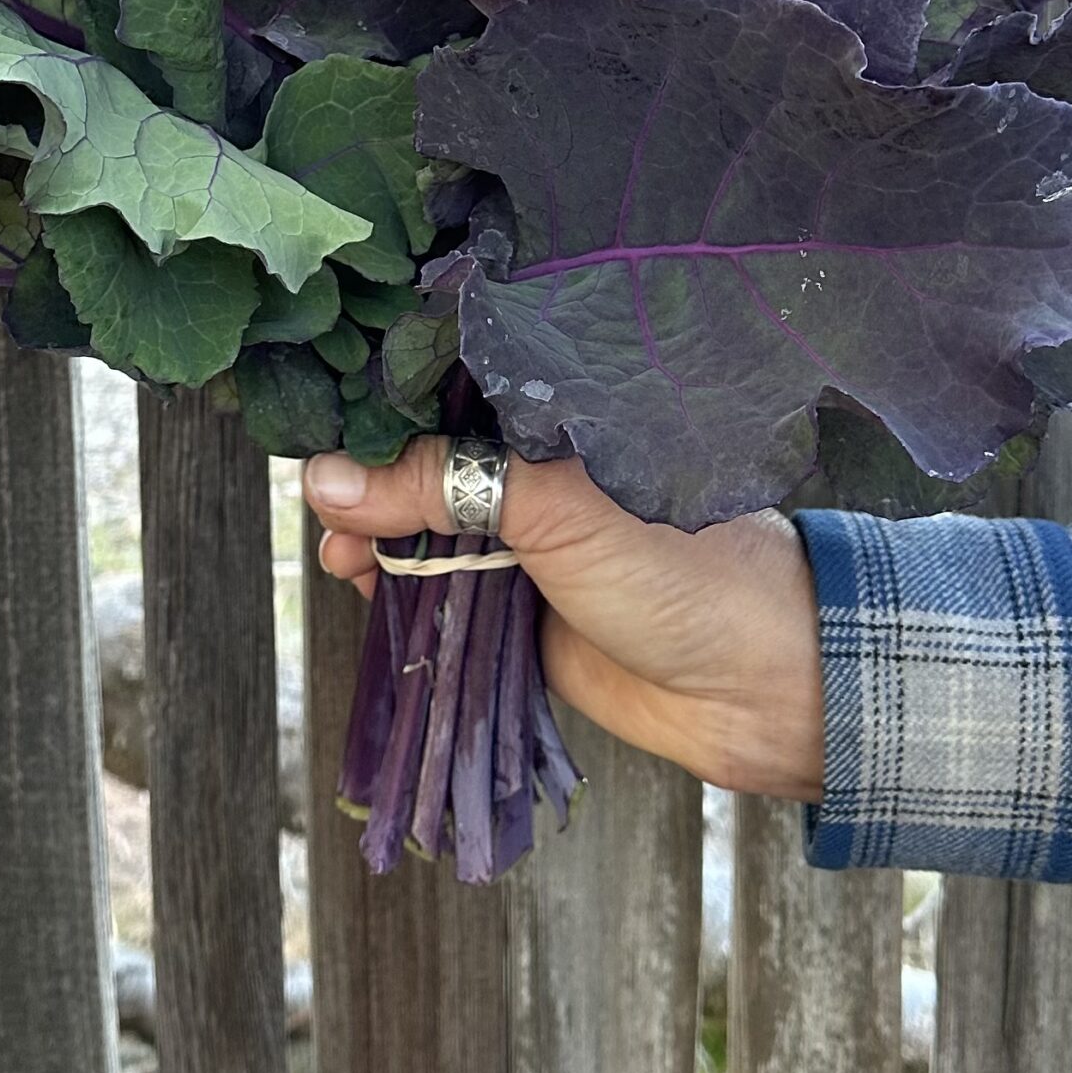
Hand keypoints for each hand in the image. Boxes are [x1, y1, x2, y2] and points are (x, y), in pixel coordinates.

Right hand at [302, 439, 825, 800]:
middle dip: (366, 479)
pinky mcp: (517, 612)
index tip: (314, 413)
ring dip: (372, 537)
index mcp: (555, 417)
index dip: (382, 400)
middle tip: (325, 508)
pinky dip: (394, 590)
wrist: (757, 685)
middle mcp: (535, 471)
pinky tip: (362, 584)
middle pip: (424, 462)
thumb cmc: (678, 567)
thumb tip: (324, 480)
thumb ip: (441, 484)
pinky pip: (436, 594)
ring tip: (340, 553)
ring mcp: (526, 543)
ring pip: (422, 529)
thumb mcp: (553, 507)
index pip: (449, 387)